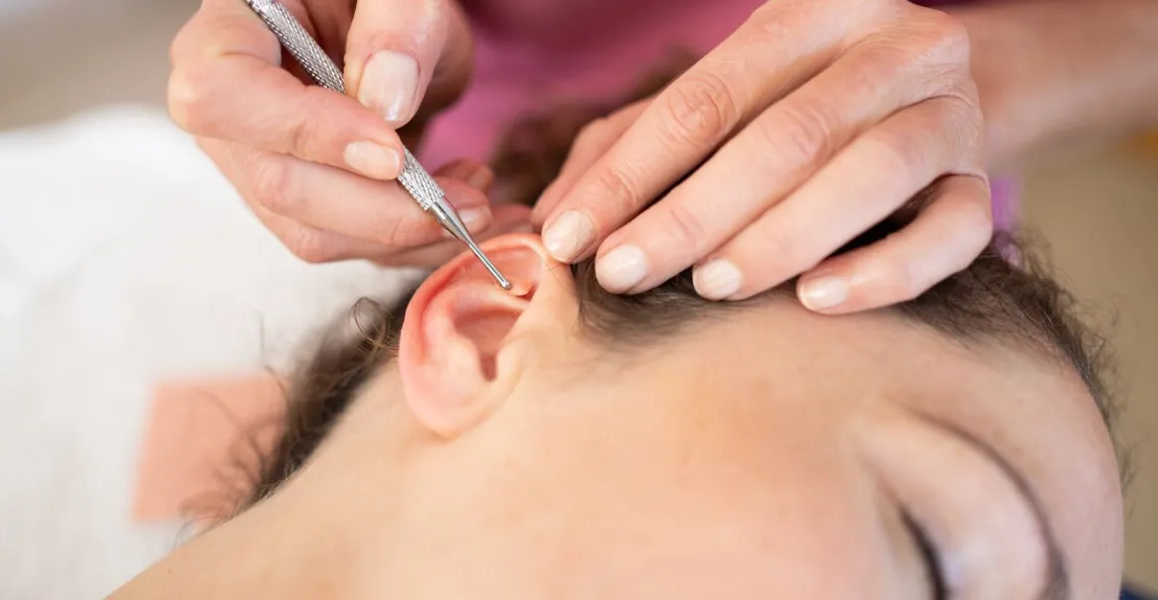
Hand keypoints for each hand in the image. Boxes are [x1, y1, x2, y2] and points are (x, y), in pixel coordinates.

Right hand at [169, 0, 527, 264]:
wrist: (394, 34)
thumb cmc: (386, 5)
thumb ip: (396, 24)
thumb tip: (385, 102)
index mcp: (230, 32)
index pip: (222, 96)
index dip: (306, 133)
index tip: (392, 152)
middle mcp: (230, 112)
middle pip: (278, 184)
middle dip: (382, 210)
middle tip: (467, 202)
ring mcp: (260, 166)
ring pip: (314, 233)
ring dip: (406, 235)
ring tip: (477, 201)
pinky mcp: (304, 207)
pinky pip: (350, 246)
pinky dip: (414, 244)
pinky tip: (463, 212)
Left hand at [534, 0, 991, 312]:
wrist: (928, 104)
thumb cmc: (789, 111)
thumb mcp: (709, 110)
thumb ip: (627, 150)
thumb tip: (549, 218)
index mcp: (815, 13)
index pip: (707, 96)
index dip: (630, 172)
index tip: (568, 237)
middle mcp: (893, 48)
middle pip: (788, 133)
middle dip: (693, 212)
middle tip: (624, 274)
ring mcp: (948, 115)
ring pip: (873, 172)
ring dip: (782, 235)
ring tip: (712, 286)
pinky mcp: (982, 184)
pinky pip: (953, 231)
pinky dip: (884, 269)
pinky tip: (815, 301)